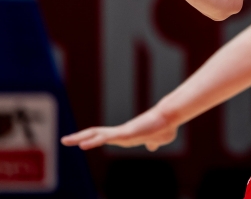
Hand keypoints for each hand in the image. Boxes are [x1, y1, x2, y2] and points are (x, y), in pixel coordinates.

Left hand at [61, 108, 177, 151]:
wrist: (171, 118)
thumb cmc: (165, 127)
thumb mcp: (158, 140)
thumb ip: (152, 143)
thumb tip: (152, 146)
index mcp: (126, 135)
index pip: (105, 136)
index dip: (93, 138)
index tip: (82, 141)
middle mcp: (121, 132)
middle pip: (95, 133)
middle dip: (79, 137)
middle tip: (64, 140)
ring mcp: (122, 132)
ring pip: (96, 134)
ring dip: (80, 138)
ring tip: (66, 141)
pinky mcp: (125, 133)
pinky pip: (106, 138)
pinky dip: (93, 141)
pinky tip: (82, 144)